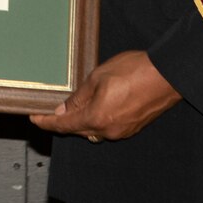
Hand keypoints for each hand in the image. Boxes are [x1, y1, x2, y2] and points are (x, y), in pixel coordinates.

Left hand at [29, 50, 180, 141]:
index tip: (35, 119)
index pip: (64, 125)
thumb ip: (79, 97)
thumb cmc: (134, 71)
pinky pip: (108, 128)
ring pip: (94, 130)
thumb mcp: (98, 77)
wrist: (167, 75)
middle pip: (78, 130)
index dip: (47, 122)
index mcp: (97, 118)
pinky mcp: (133, 128)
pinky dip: (98, 119)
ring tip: (76, 104)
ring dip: (82, 120)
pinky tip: (97, 106)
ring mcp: (122, 131)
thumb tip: (64, 109)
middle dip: (64, 121)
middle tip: (53, 109)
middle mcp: (108, 131)